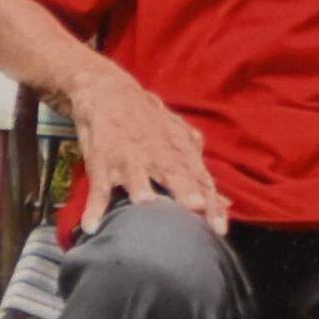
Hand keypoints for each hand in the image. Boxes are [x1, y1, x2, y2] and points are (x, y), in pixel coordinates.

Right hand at [67, 59, 229, 236]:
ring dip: (141, 188)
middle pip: (175, 174)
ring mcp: (129, 157)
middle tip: (196, 207)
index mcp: (179, 150)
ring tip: (144, 204)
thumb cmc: (149, 121)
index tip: (220, 228)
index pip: (200, 179)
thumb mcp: (179, 138)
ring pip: (137, 174)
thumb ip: (200, 171)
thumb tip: (227, 202)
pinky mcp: (102, 160)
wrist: (109, 90)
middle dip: (185, 191)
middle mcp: (157, 153)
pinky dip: (95, 205)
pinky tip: (92, 225)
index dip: (212, 203)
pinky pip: (99, 185)